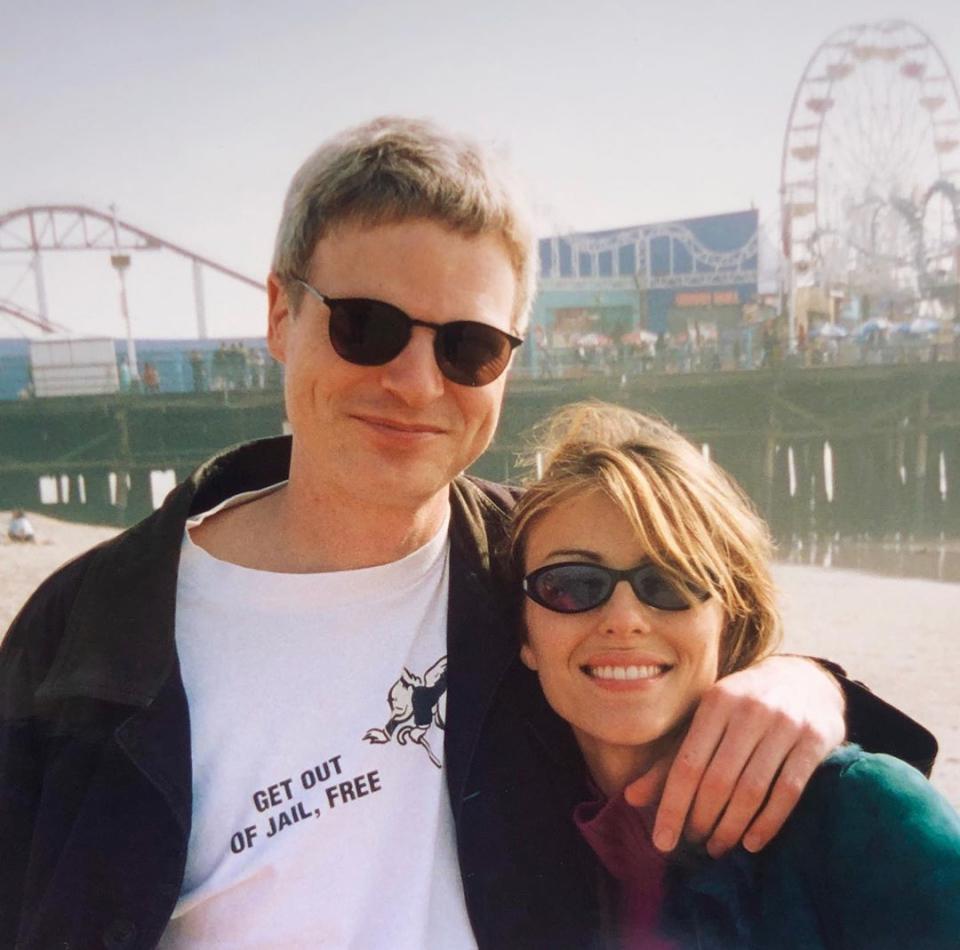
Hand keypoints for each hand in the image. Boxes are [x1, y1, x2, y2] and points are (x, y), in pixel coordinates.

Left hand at [624, 655, 844, 856]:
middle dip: (702, 820)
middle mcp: (748, 710)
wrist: (803, 679)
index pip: (687, 764)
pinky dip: (768, 823)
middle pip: (717, 780)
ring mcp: (784, 724)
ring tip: (718, 847)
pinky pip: (788, 791)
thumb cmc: (742, 708)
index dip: (672, 806)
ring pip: (751, 789)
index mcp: (715, 702)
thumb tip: (631, 798)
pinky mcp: (814, 740)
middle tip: (694, 842)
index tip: (661, 842)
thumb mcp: (705, 722)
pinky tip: (752, 843)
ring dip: (731, 827)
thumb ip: (671, 759)